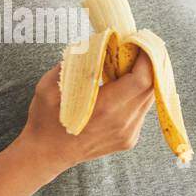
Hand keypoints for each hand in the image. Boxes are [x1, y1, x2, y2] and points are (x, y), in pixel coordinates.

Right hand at [20, 51, 156, 175]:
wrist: (46, 155)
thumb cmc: (45, 120)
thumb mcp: (49, 87)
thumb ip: (72, 62)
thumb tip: (91, 43)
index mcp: (105, 109)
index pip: (142, 79)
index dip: (146, 57)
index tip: (138, 41)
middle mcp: (122, 123)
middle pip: (151, 87)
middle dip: (148, 64)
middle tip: (137, 47)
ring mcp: (128, 134)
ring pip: (149, 99)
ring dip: (144, 79)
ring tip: (130, 64)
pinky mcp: (128, 140)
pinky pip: (141, 111)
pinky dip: (137, 95)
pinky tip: (123, 87)